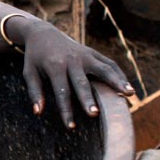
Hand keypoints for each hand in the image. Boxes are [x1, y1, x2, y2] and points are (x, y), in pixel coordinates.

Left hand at [19, 18, 134, 127]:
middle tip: (95, 113)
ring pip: (103, 69)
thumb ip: (34, 92)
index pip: (62, 91)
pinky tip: (129, 87)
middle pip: (82, 82)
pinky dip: (120, 74)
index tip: (71, 126)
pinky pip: (109, 63)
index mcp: (55, 66)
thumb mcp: (29, 72)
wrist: (43, 33)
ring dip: (116, 81)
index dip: (66, 110)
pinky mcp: (93, 52)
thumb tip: (38, 112)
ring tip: (130, 94)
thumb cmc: (36, 57)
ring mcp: (85, 55)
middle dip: (88, 98)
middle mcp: (72, 60)